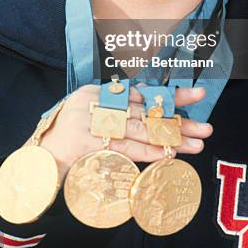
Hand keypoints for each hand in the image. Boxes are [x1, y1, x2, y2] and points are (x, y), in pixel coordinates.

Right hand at [37, 84, 212, 180]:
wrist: (41, 155)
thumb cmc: (70, 131)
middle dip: (178, 121)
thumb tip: (155, 109)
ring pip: (139, 132)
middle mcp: (97, 102)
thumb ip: (118, 106)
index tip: (198, 95)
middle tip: (205, 127)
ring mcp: (92, 123)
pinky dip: (147, 154)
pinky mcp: (88, 144)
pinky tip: (167, 157)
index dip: (170, 95)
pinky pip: (124, 150)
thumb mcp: (92, 109)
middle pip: (145, 112)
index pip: (142, 91)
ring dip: (169, 140)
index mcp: (99, 90)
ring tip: (195, 145)